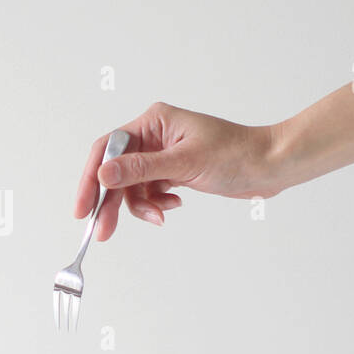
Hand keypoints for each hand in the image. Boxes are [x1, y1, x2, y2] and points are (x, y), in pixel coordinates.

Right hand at [74, 103, 278, 240]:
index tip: (83, 207)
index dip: (91, 179)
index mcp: (154, 122)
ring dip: (141, 205)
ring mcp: (164, 154)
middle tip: (102, 231)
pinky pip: (150, 192)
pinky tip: (173, 205)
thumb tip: (103, 175)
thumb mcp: (185, 163)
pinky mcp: (174, 171)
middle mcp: (155, 135)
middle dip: (112, 202)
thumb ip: (141, 170)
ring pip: (133, 186)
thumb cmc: (237, 155)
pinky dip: (157, 204)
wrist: (270, 166)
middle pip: (117, 171)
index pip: (108, 149)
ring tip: (160, 216)